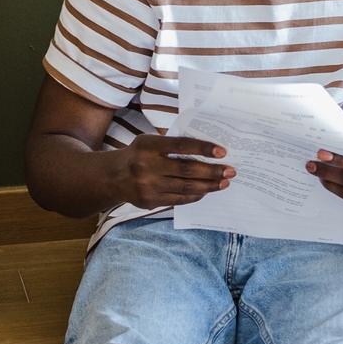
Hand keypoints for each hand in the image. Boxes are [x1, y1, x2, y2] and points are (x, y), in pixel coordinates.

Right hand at [114, 135, 232, 208]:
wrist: (112, 177)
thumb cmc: (138, 154)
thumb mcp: (149, 142)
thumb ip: (172, 145)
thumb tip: (207, 151)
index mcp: (149, 146)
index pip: (181, 146)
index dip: (203, 148)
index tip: (222, 152)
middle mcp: (147, 166)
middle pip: (187, 170)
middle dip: (212, 171)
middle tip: (231, 171)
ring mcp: (148, 186)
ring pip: (186, 187)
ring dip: (208, 186)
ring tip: (224, 182)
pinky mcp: (150, 201)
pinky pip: (178, 200)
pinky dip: (195, 196)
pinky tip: (206, 191)